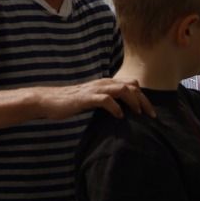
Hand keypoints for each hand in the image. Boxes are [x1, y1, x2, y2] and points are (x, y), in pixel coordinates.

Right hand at [35, 78, 154, 119]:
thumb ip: (108, 102)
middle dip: (144, 100)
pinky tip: (119, 116)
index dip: (144, 96)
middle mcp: (103, 83)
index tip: (151, 112)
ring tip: (138, 114)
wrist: (48, 101)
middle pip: (132, 86)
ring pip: (122, 89)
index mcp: (106, 83)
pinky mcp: (85, 98)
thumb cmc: (71, 102)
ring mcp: (94, 89)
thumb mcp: (94, 100)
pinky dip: (116, 107)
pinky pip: (106, 100)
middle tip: (151, 116)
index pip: (132, 84)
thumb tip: (124, 113)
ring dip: (133, 101)